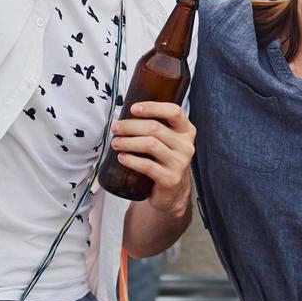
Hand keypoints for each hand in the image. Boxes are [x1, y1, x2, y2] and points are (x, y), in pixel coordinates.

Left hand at [109, 101, 195, 215]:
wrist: (173, 193)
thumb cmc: (164, 160)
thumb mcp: (167, 141)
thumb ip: (156, 126)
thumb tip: (126, 114)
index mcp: (186, 131)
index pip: (174, 112)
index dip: (153, 107)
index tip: (133, 108)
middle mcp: (186, 146)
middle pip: (155, 128)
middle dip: (130, 126)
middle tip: (116, 128)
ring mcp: (179, 163)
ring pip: (150, 145)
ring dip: (128, 142)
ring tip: (115, 143)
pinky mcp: (170, 179)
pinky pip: (147, 166)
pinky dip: (131, 160)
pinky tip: (122, 157)